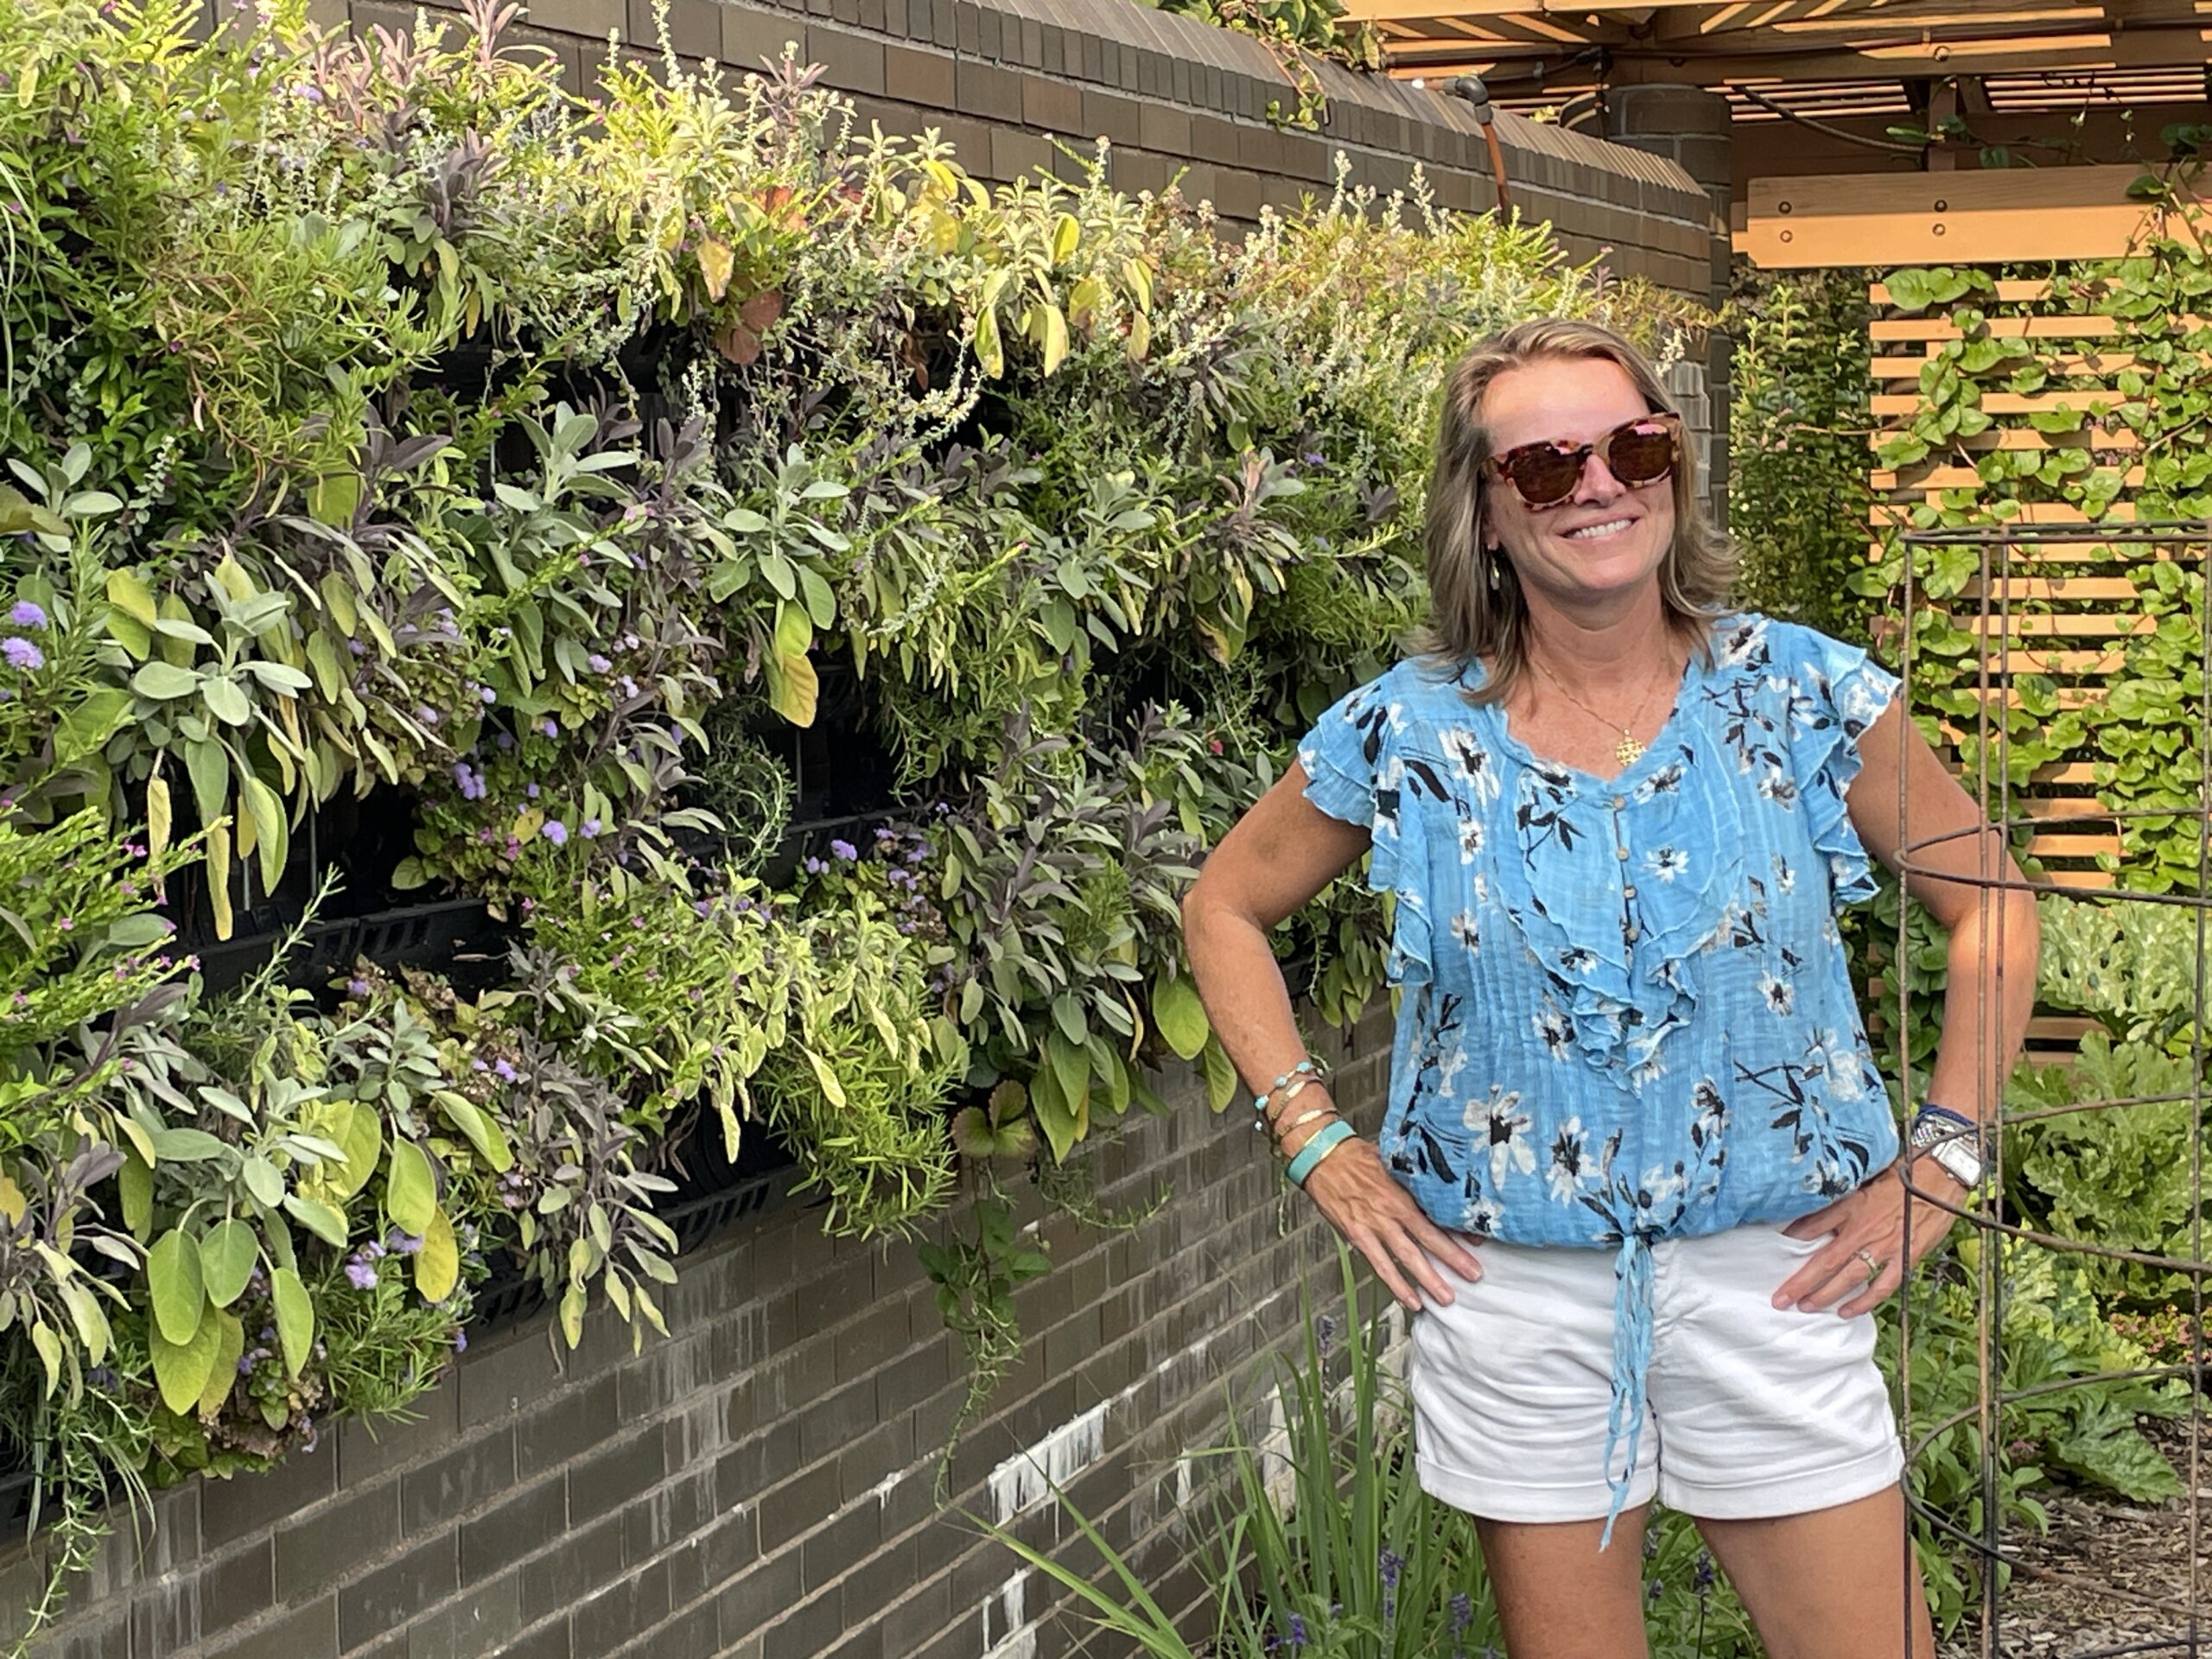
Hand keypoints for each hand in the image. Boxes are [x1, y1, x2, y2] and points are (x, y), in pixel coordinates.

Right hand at [1295, 1123, 1482, 1311]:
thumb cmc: (1357, 1156)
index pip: (1437, 1213)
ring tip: (1447, 1297)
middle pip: (1428, 1238)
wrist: (1323, 1157)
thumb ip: (1413, 1176)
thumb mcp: (1392, 1159)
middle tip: (1474, 1275)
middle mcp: (1392, 1210)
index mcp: (1403, 1190)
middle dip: (1453, 1258)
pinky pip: (1380, 1265)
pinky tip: (1411, 1301)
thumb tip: (1438, 1185)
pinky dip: (1396, 1285)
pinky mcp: (1357, 1236)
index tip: (1479, 1242)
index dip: (1458, 1228)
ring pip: (1407, 1257)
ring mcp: (1374, 1225)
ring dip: (1428, 1279)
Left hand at [1773, 1156, 1965, 1318]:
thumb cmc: (1896, 1181)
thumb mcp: (1858, 1186)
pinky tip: (1847, 1311)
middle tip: (1781, 1299)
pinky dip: (1864, 1301)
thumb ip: (1831, 1205)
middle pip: (1827, 1262)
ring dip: (1827, 1295)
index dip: (1791, 1246)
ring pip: (1851, 1278)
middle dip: (1802, 1283)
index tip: (1772, 1257)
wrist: (1937, 1182)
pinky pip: (1883, 1286)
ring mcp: (1886, 1248)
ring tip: (1807, 1306)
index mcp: (1850, 1211)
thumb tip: (1800, 1221)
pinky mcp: (1905, 1259)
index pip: (1812, 1232)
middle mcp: (1865, 1232)